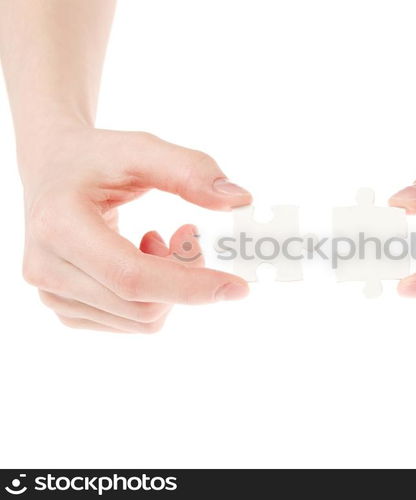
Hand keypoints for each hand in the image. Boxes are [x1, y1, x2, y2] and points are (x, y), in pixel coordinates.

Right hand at [20, 126, 251, 332]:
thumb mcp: (141, 148)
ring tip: (158, 239)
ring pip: (143, 320)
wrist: (51, 169)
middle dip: (186, 277)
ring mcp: (52, 296)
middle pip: (144, 306)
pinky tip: (140, 257)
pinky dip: (154, 295)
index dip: (190, 286)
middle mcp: (47, 269)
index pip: (133, 277)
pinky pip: (132, 322)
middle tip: (189, 233)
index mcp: (60, 226)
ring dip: (171, 285)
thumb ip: (190, 170)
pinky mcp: (66, 310)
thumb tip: (239, 200)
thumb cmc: (96, 158)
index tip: (238, 287)